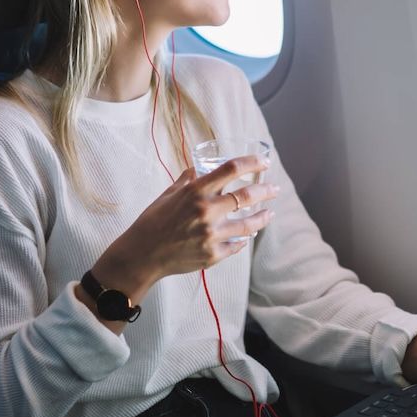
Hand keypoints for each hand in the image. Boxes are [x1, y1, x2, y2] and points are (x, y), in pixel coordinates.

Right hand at [92, 154, 279, 298]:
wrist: (142, 254)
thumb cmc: (152, 222)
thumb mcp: (167, 195)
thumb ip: (186, 181)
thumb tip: (197, 169)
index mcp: (195, 192)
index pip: (231, 169)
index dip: (252, 162)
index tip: (263, 162)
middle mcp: (206, 211)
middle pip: (247, 195)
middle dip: (266, 190)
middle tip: (274, 189)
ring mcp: (212, 235)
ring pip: (249, 224)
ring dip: (262, 218)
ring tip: (269, 214)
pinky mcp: (213, 255)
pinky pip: (236, 245)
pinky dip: (242, 240)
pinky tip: (247, 236)